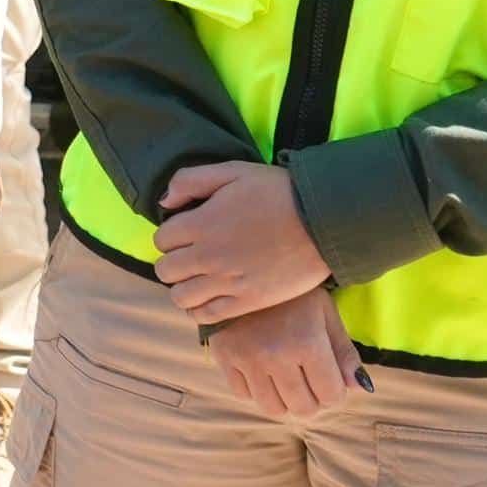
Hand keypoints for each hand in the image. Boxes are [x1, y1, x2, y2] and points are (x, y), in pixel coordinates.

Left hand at [154, 161, 328, 325]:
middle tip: (190, 255)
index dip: (171, 235)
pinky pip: (207, 315)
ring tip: (197, 278)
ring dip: (183, 287)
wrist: (325, 221)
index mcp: (202, 224)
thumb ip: (190, 180)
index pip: (161, 240)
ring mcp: (228, 282)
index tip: (187, 232)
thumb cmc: (279, 192)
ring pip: (180, 296)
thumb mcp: (233, 171)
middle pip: (165, 270)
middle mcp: (209, 256)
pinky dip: (199, 309)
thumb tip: (165, 202)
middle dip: (173, 261)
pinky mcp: (248, 302)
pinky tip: (208, 297)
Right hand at [210, 287, 368, 419]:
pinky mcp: (224, 357)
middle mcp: (276, 355)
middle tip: (310, 381)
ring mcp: (247, 359)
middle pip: (303, 408)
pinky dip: (256, 389)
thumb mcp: (325, 313)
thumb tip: (360, 387)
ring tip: (288, 380)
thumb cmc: (293, 293)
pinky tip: (262, 370)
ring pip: (273, 408)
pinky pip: (243, 394)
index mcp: (307, 343)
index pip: (332, 396)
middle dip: (313, 400)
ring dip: (285, 400)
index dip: (336, 392)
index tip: (330, 378)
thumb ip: (344, 352)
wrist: (241, 268)